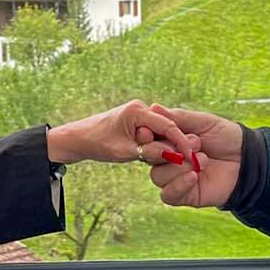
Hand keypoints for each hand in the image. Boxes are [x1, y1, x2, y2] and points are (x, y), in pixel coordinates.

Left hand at [46, 99, 199, 165]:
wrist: (78, 138)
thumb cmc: (98, 143)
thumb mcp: (124, 152)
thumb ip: (150, 153)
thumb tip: (174, 155)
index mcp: (138, 111)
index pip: (168, 125)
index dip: (181, 141)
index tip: (191, 156)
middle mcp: (140, 109)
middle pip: (166, 127)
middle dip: (176, 144)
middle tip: (187, 160)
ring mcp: (139, 114)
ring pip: (160, 131)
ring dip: (165, 145)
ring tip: (174, 160)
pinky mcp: (136, 122)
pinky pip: (153, 133)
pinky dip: (157, 144)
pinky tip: (160, 157)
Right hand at [145, 104, 241, 208]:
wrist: (248, 159)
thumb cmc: (226, 137)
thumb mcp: (203, 122)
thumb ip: (178, 118)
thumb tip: (153, 107)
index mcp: (169, 140)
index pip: (146, 138)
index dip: (146, 135)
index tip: (149, 131)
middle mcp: (167, 159)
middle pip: (149, 157)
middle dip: (167, 149)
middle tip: (194, 143)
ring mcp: (174, 178)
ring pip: (157, 176)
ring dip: (179, 166)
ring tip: (203, 159)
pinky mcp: (183, 195)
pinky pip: (168, 194)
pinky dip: (178, 184)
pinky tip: (194, 176)